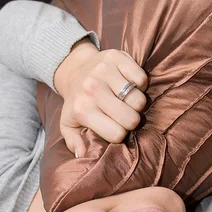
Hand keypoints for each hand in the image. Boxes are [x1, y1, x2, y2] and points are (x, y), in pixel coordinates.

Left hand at [53, 38, 147, 157]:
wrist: (75, 68)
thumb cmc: (77, 101)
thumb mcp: (69, 124)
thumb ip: (73, 142)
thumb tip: (81, 154)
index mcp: (83, 109)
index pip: (117, 134)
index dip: (120, 133)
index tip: (115, 127)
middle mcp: (92, 89)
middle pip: (131, 119)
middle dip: (131, 120)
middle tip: (124, 115)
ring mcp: (105, 72)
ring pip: (139, 100)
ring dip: (136, 103)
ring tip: (126, 100)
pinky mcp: (117, 57)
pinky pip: (142, 79)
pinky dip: (140, 84)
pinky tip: (129, 85)